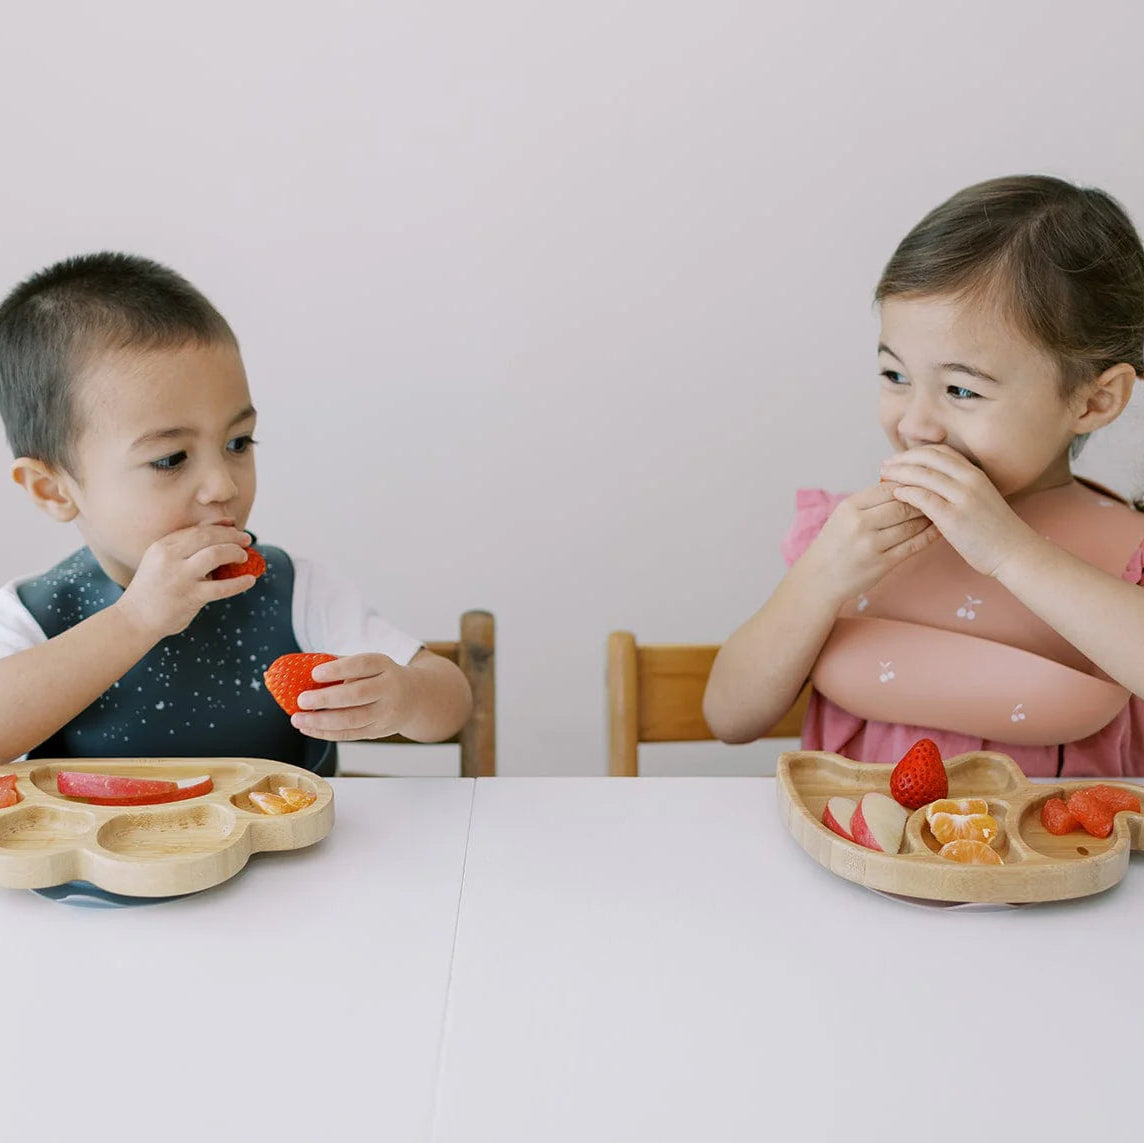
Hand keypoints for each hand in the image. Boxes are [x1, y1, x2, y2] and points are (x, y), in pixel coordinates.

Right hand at [116, 522, 256, 639]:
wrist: (135, 619)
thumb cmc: (154, 589)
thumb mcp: (162, 562)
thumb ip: (185, 549)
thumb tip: (221, 534)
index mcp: (162, 546)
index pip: (196, 529)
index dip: (219, 526)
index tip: (234, 527)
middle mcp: (170, 558)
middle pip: (207, 536)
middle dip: (231, 535)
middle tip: (246, 539)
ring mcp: (180, 577)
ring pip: (215, 555)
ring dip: (234, 553)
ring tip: (244, 557)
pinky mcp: (190, 596)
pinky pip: (221, 587)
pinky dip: (239, 583)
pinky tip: (250, 580)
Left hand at [290, 653, 415, 741]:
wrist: (414, 697)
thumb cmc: (380, 677)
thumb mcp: (369, 664)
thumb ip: (341, 663)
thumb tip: (302, 666)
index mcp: (384, 666)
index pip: (362, 665)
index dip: (338, 670)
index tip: (315, 673)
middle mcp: (389, 689)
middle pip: (357, 695)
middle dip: (326, 699)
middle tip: (301, 700)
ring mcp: (386, 713)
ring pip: (352, 720)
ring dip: (321, 721)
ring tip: (298, 719)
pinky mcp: (378, 731)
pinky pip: (350, 734)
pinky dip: (326, 733)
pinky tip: (308, 728)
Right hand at [802, 481, 939, 602]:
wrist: (820, 577)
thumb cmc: (835, 543)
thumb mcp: (843, 515)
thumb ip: (870, 501)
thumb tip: (904, 484)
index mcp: (850, 507)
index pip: (888, 488)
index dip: (909, 484)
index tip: (923, 483)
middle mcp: (860, 524)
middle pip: (903, 505)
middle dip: (923, 501)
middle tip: (938, 497)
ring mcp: (872, 545)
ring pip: (911, 525)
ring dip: (928, 518)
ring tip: (940, 512)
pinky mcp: (882, 564)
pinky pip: (913, 546)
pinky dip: (929, 536)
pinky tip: (937, 530)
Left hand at [879, 445, 1037, 576]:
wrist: (1015, 552)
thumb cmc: (994, 531)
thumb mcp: (981, 499)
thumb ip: (960, 488)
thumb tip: (933, 483)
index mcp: (976, 474)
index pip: (941, 452)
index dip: (917, 452)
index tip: (900, 459)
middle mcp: (970, 480)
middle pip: (929, 458)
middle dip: (903, 459)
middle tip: (885, 465)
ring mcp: (963, 497)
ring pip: (924, 475)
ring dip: (900, 474)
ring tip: (884, 477)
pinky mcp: (954, 517)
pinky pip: (923, 498)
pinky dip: (906, 493)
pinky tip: (896, 495)